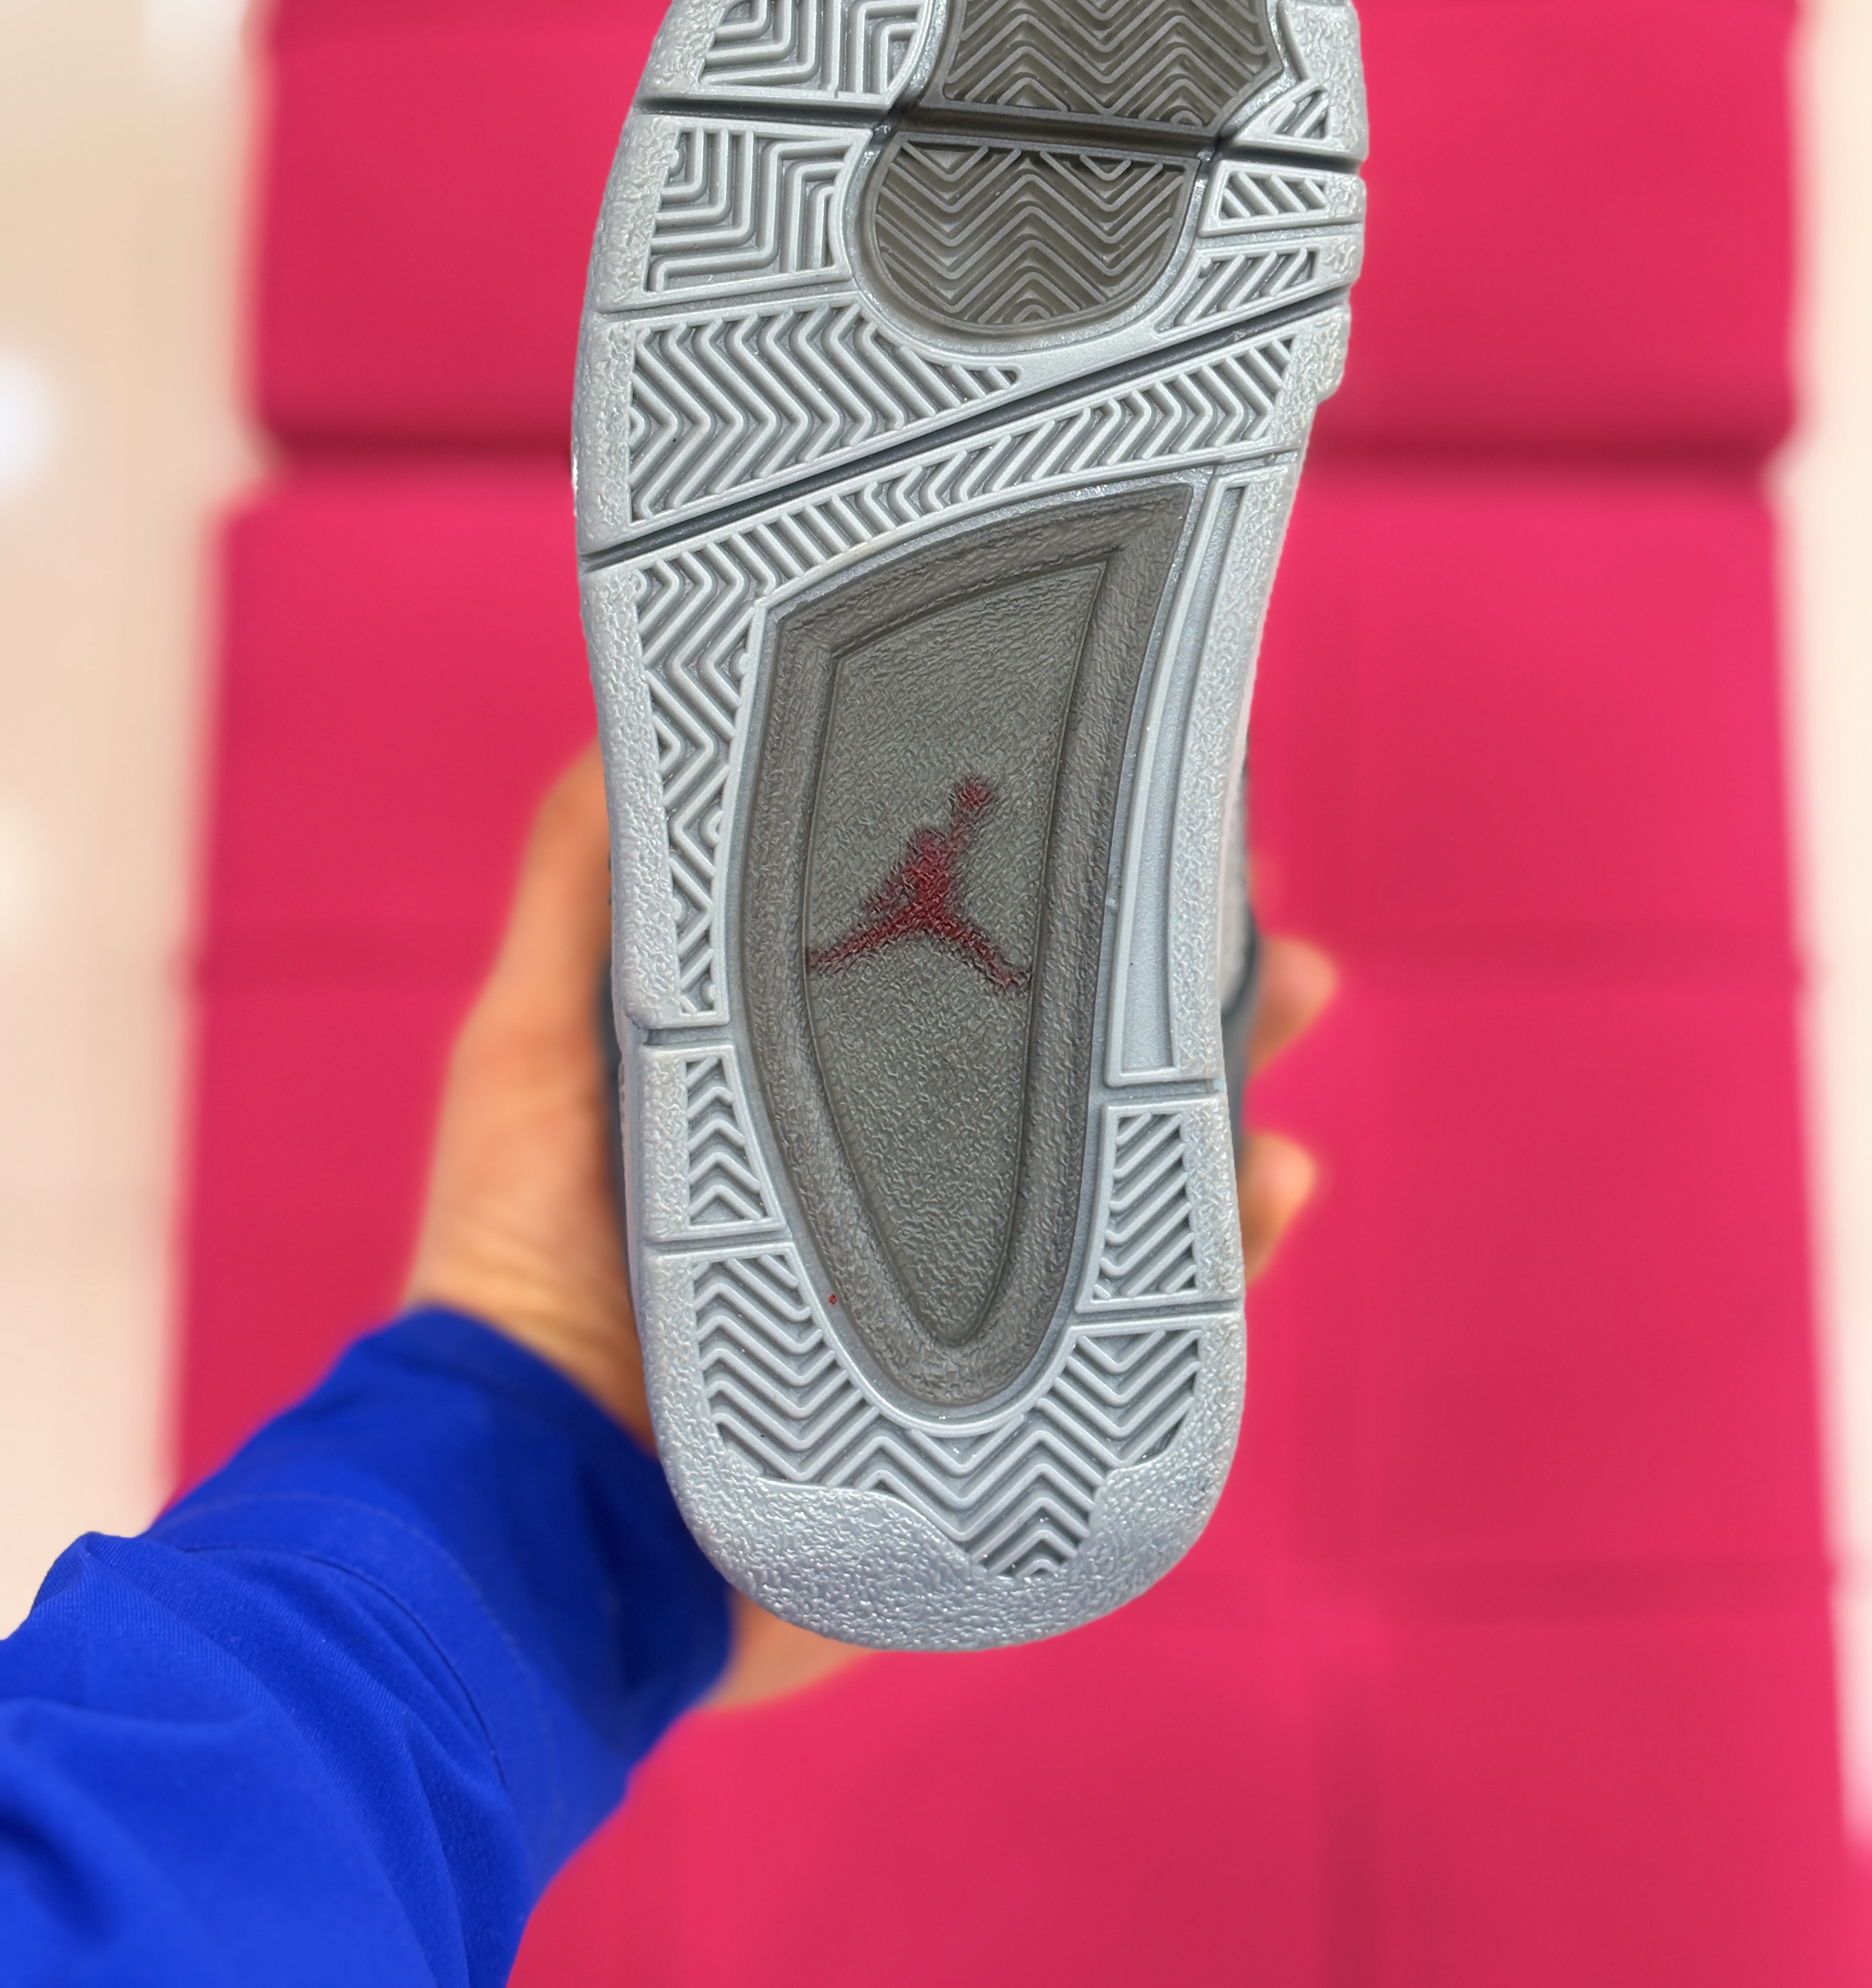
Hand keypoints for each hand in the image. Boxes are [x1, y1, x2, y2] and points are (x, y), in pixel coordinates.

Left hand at [407, 744, 1335, 1705]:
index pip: (967, 966)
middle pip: (1071, 1056)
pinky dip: (1228, 1253)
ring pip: (1132, 1168)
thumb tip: (627, 726)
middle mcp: (908, 1181)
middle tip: (1252, 895)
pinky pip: (1150, 1324)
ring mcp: (965, 1295)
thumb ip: (576, 901)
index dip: (1047, 887)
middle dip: (1174, 972)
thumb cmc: (518, 1273)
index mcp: (823, 1090)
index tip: (1118, 801)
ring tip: (1289, 993)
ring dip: (1225, 1079)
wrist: (541, 1517)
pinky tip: (1273, 1179)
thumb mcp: (530, 1049)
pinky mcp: (1006, 1406)